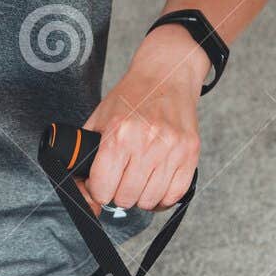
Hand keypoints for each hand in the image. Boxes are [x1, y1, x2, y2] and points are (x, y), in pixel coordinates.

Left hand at [77, 25, 205, 214]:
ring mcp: (171, 148)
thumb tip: (85, 199)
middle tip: (123, 175)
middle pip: (125, 199)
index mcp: (119, 134)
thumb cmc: (131, 98)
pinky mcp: (190, 153)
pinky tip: (157, 180)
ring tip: (141, 174)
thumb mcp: (99, 121)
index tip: (103, 181)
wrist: (167, 74)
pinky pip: (173, 196)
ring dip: (142, 194)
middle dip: (120, 192)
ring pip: (149, 201)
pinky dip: (163, 195)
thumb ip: (86, 159)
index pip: (102, 190)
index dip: (99, 189)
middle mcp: (146, 142)